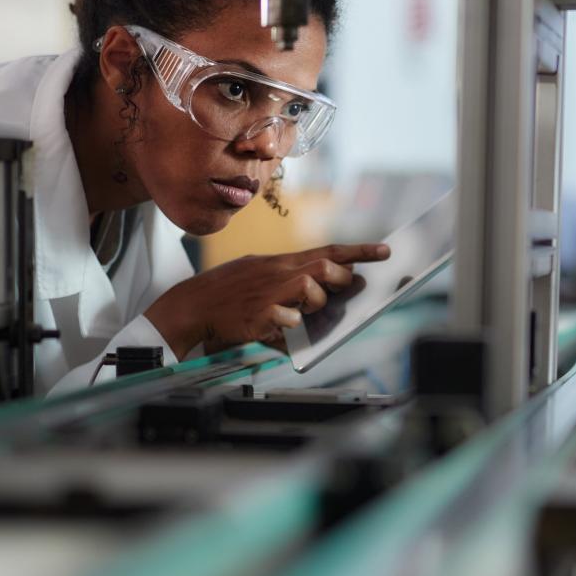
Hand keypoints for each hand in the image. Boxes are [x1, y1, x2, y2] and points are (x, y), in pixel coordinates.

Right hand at [145, 242, 389, 354]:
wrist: (190, 306)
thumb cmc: (227, 292)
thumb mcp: (258, 274)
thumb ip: (290, 278)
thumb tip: (320, 286)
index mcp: (280, 262)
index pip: (327, 251)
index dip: (358, 251)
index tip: (385, 250)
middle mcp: (277, 273)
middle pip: (323, 267)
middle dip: (340, 279)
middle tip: (343, 289)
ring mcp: (268, 294)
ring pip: (309, 289)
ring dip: (315, 303)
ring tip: (302, 311)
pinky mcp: (257, 316)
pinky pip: (287, 318)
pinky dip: (290, 324)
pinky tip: (279, 325)